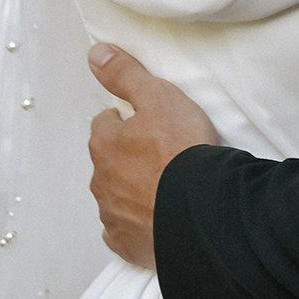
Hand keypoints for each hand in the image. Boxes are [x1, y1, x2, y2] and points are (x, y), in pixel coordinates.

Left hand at [87, 43, 219, 269]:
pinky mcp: (128, 244)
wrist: (201, 208)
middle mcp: (101, 182)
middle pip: (109, 162)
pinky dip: (137, 223)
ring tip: (166, 183)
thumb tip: (96, 54)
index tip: (148, 122)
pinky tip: (158, 215)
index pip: (105, 125)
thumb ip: (126, 74)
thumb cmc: (181, 150)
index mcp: (105, 145)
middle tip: (162, 152)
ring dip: (133, 189)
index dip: (127, 120)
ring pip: (116, 196)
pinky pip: (124, 231)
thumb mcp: (158, 97)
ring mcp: (113, 215)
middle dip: (128, 156)